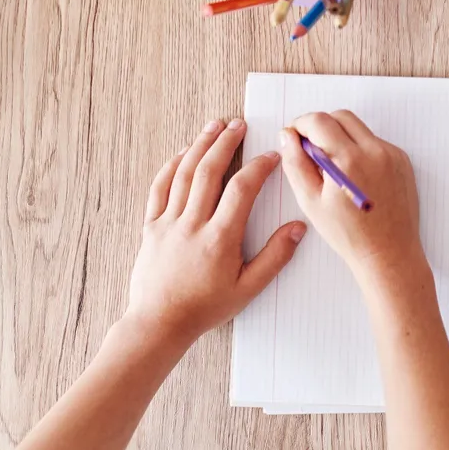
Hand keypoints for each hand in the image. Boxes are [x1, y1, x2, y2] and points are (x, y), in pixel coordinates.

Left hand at [124, 118, 305, 345]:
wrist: (158, 324)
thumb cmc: (204, 309)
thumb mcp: (248, 289)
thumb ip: (275, 257)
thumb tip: (297, 229)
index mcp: (219, 238)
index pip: (242, 189)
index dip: (258, 167)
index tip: (270, 156)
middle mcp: (192, 224)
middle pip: (209, 171)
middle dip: (226, 143)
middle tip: (238, 124)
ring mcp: (168, 223)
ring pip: (183, 174)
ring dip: (200, 146)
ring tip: (214, 126)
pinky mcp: (151, 228)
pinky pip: (159, 189)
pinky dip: (170, 167)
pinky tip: (181, 154)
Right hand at [279, 111, 423, 287]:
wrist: (389, 254)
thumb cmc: (349, 235)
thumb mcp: (311, 202)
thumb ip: (295, 164)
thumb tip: (288, 137)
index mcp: (349, 159)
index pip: (319, 121)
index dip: (301, 124)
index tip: (294, 136)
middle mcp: (374, 150)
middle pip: (341, 117)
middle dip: (321, 126)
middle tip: (310, 150)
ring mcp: (392, 154)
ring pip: (359, 128)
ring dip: (341, 136)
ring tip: (333, 167)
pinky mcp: (402, 160)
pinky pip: (375, 142)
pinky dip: (360, 149)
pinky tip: (354, 176)